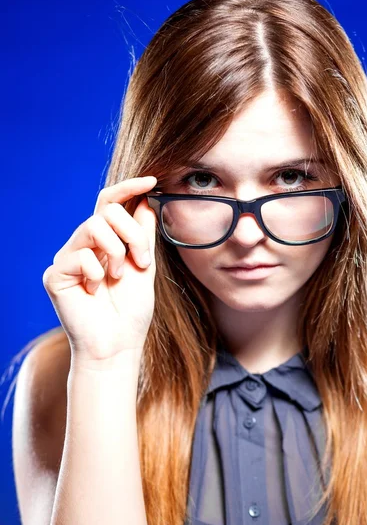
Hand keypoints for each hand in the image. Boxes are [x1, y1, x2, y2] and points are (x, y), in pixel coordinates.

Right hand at [42, 176, 157, 367]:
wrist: (118, 344)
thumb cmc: (131, 310)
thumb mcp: (145, 267)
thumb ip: (143, 234)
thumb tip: (146, 200)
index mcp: (106, 241)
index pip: (111, 203)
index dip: (129, 187)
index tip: (152, 180)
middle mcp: (85, 244)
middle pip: (107, 210)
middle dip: (133, 233)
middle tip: (142, 261)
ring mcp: (69, 257)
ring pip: (94, 226)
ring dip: (117, 252)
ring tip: (118, 278)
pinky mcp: (56, 274)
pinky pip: (80, 255)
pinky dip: (97, 273)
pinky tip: (95, 291)